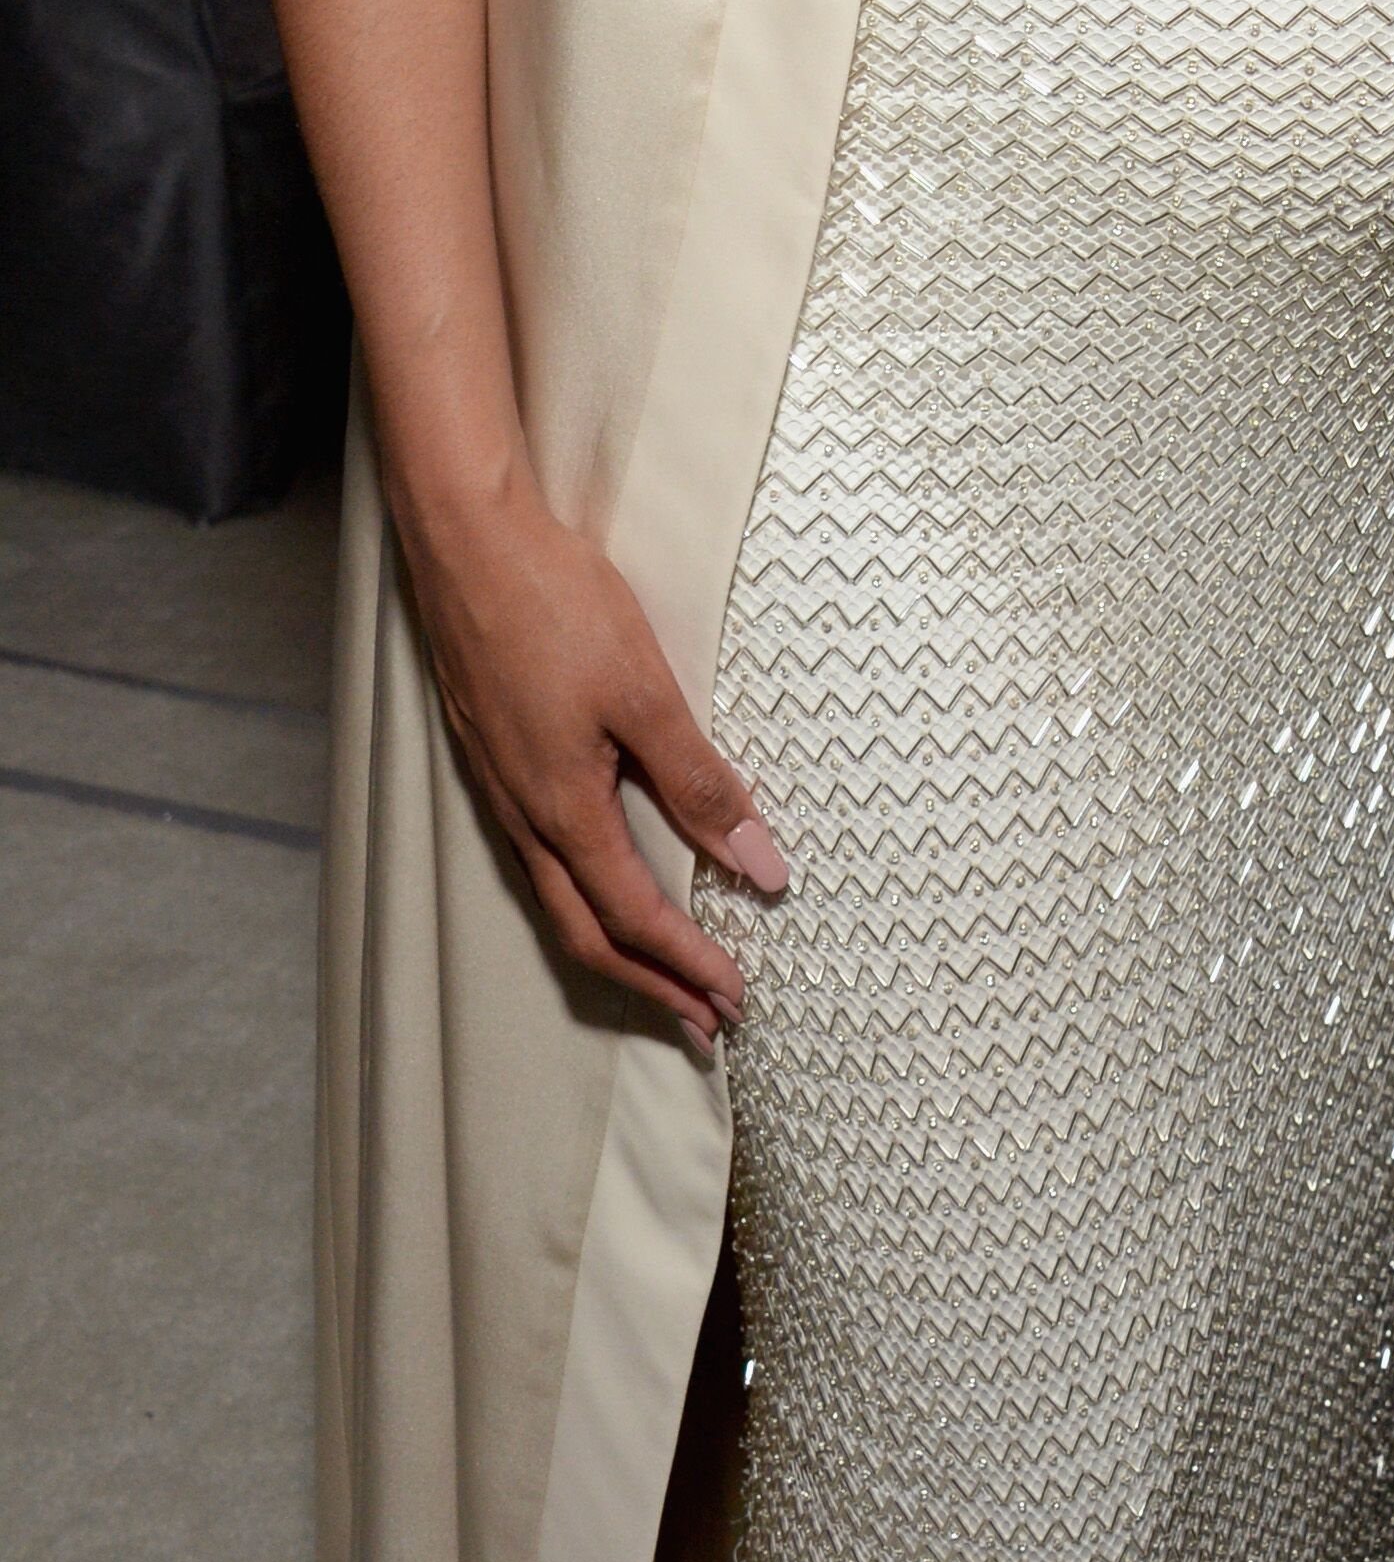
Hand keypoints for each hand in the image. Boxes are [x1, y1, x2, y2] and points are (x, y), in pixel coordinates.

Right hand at [400, 470, 786, 1057]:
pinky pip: (540, 858)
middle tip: (707, 1022)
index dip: (686, 968)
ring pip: (559, 900)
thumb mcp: (646, 693)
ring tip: (667, 972)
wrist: (464, 538)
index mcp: (563, 810)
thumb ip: (700, 784)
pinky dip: (586, 896)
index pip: (633, 920)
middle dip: (650, 985)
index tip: (734, 1002)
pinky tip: (607, 881)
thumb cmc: (555, 603)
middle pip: (588, 934)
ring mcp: (500, 788)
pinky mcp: (494, 755)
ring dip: (618, 947)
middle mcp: (523, 816)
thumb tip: (759, 867)